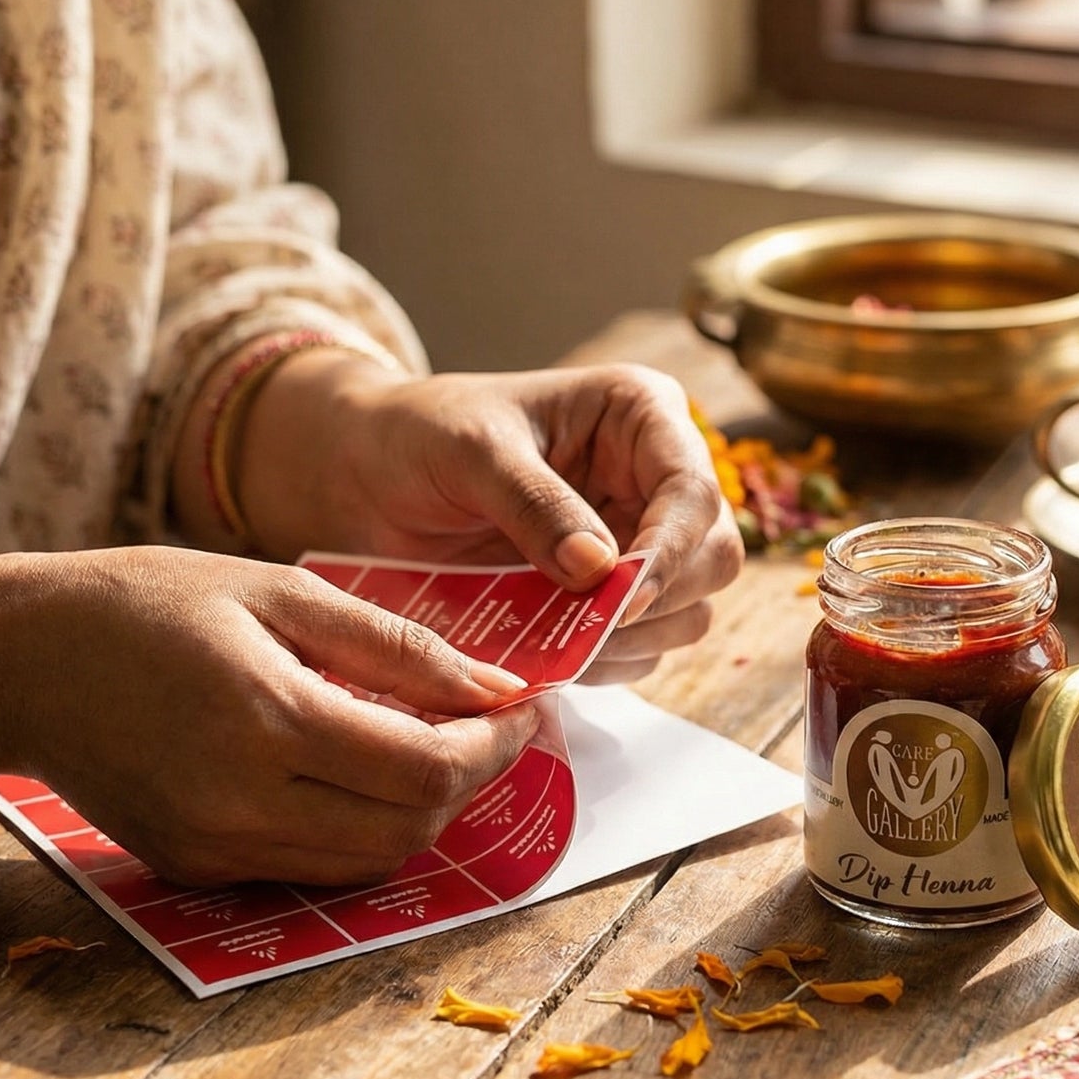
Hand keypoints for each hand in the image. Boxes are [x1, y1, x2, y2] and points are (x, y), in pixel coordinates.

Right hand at [0, 547, 537, 885]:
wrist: (25, 659)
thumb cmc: (154, 602)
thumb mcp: (283, 593)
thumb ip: (399, 647)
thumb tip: (495, 688)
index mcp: (268, 720)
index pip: (426, 769)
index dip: (494, 746)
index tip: (525, 709)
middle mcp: (243, 804)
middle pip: (409, 828)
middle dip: (471, 781)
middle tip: (491, 726)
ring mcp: (216, 848)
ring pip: (369, 862)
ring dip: (424, 812)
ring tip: (436, 745)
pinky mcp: (197, 868)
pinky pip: (314, 868)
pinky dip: (363, 829)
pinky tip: (365, 771)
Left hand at [239, 360, 744, 682]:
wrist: (363, 478)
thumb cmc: (417, 436)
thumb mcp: (469, 451)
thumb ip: (533, 503)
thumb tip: (599, 569)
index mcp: (641, 416)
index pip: (695, 491)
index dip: (672, 550)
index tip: (619, 597)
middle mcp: (656, 481)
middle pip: (714, 558)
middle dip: (657, 600)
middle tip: (584, 628)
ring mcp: (640, 545)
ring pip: (689, 613)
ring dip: (630, 639)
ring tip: (552, 637)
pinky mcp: (613, 600)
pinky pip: (640, 651)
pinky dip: (602, 661)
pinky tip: (546, 649)